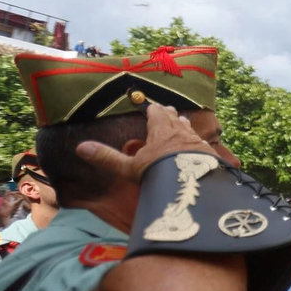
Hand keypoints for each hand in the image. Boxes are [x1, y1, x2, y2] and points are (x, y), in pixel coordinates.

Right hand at [74, 102, 213, 182]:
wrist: (195, 185)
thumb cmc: (160, 174)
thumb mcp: (130, 168)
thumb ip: (108, 158)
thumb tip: (81, 147)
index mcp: (161, 132)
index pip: (156, 115)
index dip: (153, 110)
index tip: (151, 105)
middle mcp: (181, 133)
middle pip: (174, 119)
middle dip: (169, 114)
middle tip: (167, 109)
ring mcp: (197, 143)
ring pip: (189, 128)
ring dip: (184, 124)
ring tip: (182, 121)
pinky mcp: (210, 154)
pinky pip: (201, 142)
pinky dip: (196, 139)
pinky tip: (199, 144)